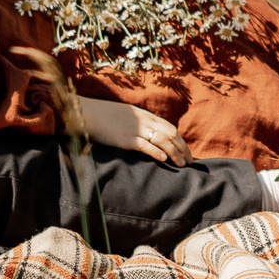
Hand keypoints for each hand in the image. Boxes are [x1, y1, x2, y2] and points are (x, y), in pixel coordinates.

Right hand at [73, 97, 189, 166]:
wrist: (89, 113)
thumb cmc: (106, 116)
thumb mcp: (127, 115)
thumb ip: (139, 122)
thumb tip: (149, 133)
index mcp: (145, 115)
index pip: (169, 127)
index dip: (180, 140)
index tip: (187, 151)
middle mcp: (143, 121)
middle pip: (170, 134)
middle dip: (182, 148)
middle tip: (190, 161)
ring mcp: (135, 129)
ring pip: (162, 140)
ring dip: (174, 153)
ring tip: (181, 164)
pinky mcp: (125, 139)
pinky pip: (145, 146)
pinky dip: (156, 152)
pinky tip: (164, 159)